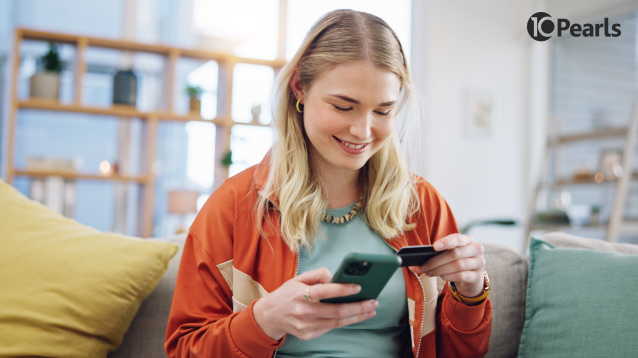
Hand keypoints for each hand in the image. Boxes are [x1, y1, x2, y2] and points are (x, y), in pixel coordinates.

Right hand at [253, 267, 378, 340]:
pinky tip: (357, 316)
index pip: (324, 291)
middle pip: (336, 311)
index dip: (343, 289)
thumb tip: (335, 275)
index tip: (359, 287)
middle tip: (373, 302)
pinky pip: (331, 328)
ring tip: (370, 310)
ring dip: (357, 316)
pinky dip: (346, 322)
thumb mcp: (298, 278)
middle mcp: (303, 311)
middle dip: (358, 307)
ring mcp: (306, 325)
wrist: (269, 316)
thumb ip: (317, 274)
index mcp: (300, 294)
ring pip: (337, 322)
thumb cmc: (287, 294)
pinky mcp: (308, 335)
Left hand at [409, 234, 485, 297]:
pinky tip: (441, 277)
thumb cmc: (456, 261)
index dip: (446, 242)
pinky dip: (448, 276)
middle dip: (435, 261)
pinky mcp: (477, 276)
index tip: (434, 247)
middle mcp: (476, 249)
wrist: (471, 277)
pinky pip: (460, 276)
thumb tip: (419, 258)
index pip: (457, 238)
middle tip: (423, 266)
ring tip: (428, 272)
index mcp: (468, 240)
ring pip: (457, 265)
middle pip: (454, 254)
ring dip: (439, 270)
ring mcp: (479, 263)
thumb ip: (440, 252)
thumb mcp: (451, 253)